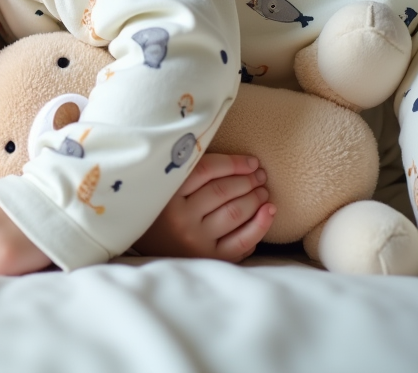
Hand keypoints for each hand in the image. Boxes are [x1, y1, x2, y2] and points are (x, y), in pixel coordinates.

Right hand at [133, 153, 275, 261]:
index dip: (233, 163)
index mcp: (167, 194)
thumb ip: (188, 170)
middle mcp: (181, 218)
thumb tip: (234, 159)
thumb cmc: (160, 211)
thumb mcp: (164, 187)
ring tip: (262, 190)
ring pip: (235, 212)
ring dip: (255, 198)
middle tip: (259, 175)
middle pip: (223, 191)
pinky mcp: (211, 257)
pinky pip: (242, 240)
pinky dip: (261, 224)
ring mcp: (196, 240)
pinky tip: (269, 210)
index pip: (206, 170)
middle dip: (247, 180)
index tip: (251, 161)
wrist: (149, 248)